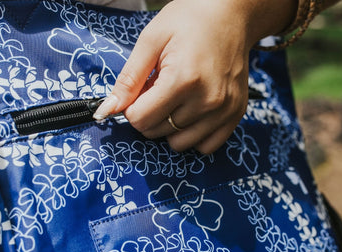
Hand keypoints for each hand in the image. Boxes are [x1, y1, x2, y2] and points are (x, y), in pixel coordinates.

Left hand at [94, 0, 295, 153]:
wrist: (232, 15)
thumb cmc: (190, 21)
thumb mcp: (151, 40)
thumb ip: (128, 79)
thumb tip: (106, 111)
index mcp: (183, 79)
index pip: (140, 119)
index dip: (132, 107)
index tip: (141, 91)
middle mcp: (207, 100)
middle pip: (156, 131)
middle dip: (149, 115)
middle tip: (160, 90)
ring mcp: (224, 111)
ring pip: (178, 143)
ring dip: (169, 128)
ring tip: (177, 101)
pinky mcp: (235, 115)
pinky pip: (205, 146)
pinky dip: (193, 136)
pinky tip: (192, 114)